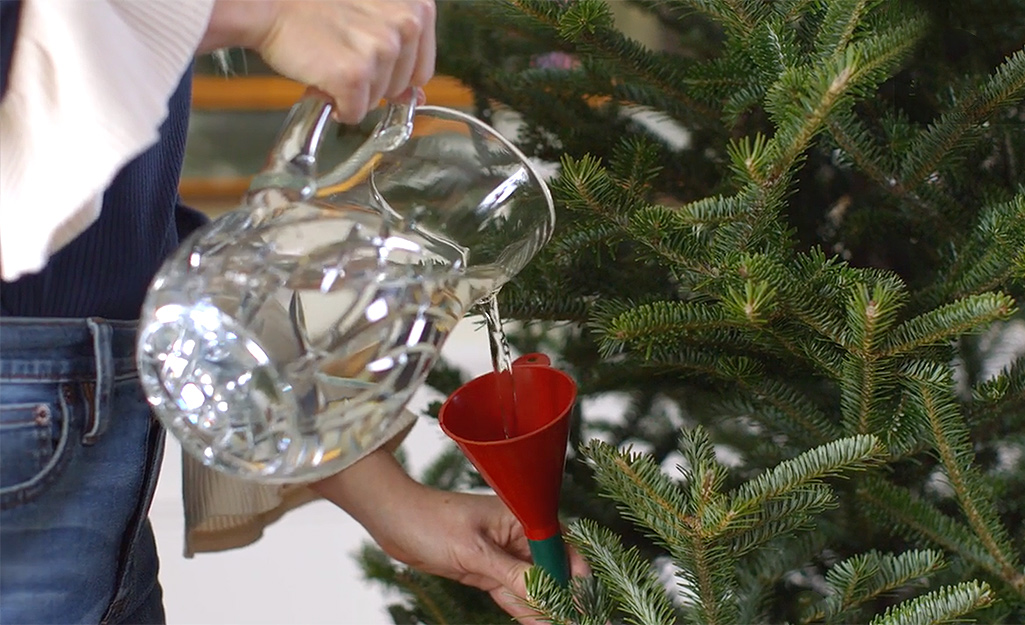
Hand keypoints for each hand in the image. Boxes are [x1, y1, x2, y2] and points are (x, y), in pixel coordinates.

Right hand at [200, 0, 435, 122]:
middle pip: (399, 87)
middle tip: (343, 56)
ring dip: (353, 92)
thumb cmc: (318, 8)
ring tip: (330, 62)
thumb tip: (417, 98)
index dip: (394, 77)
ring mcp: (381, 50)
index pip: (422, 71)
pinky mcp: (355, 75)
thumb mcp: (374, 18)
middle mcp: (405, 26)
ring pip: (377, 100)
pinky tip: (323, 83)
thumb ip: (403, 52)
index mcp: (417, 8)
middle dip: (373, 83)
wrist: (273, 6)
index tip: (371, 65)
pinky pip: (354, 112)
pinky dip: (337, 108)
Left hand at [312, 450, 589, 622]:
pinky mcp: (488, 570)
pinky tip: (542, 622)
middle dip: (564, 596)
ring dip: (547, 607)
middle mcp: (517, 535)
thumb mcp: (473, 551)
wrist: (394, 521)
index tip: (584, 602)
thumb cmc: (431, 521)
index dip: (574, 576)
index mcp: (521, 517)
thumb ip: (511, 574)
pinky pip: (514, 592)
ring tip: (565, 624)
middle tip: (579, 620)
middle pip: (551, 569)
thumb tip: (544, 592)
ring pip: (533, 585)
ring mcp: (503, 553)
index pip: (560, 547)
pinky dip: (526, 609)